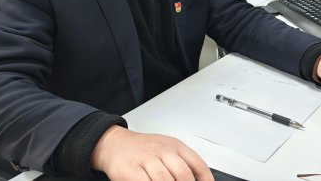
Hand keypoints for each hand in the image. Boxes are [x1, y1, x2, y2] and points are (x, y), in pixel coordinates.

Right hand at [91, 125, 213, 180]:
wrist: (114, 143)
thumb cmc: (142, 149)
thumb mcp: (165, 150)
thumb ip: (181, 163)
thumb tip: (199, 179)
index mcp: (175, 146)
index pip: (197, 165)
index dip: (206, 180)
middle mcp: (162, 150)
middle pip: (183, 174)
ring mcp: (146, 159)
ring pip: (165, 180)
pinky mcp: (130, 170)